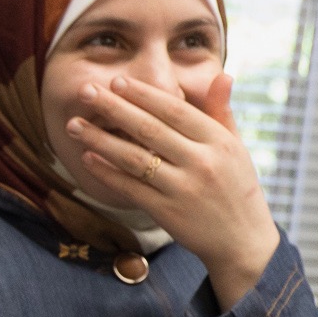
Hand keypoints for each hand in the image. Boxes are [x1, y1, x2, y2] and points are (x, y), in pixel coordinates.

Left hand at [66, 71, 281, 311]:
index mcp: (219, 142)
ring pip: (133, 158)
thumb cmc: (238, 189)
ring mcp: (184, 189)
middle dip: (113, 108)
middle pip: (149, 129)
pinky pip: (130, 187)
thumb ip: (222, 112)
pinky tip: (87, 158)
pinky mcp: (168, 213)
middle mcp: (202, 163)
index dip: (144, 95)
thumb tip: (223, 74)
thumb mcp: (236, 148)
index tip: (117, 81)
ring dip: (99, 139)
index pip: (175, 110)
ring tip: (73, 125)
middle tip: (85, 91)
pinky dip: (107, 172)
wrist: (244, 242)